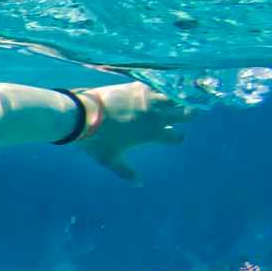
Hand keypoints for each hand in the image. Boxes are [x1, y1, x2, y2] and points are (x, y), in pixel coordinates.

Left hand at [75, 82, 192, 181]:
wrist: (83, 115)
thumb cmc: (96, 141)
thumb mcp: (110, 159)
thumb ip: (126, 171)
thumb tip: (138, 184)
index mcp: (153, 133)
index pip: (178, 136)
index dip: (177, 137)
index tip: (172, 136)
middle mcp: (155, 115)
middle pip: (185, 114)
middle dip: (187, 115)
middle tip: (188, 115)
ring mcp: (147, 99)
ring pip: (173, 97)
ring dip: (175, 100)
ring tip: (175, 101)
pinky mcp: (135, 87)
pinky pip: (154, 86)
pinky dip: (157, 89)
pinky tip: (155, 90)